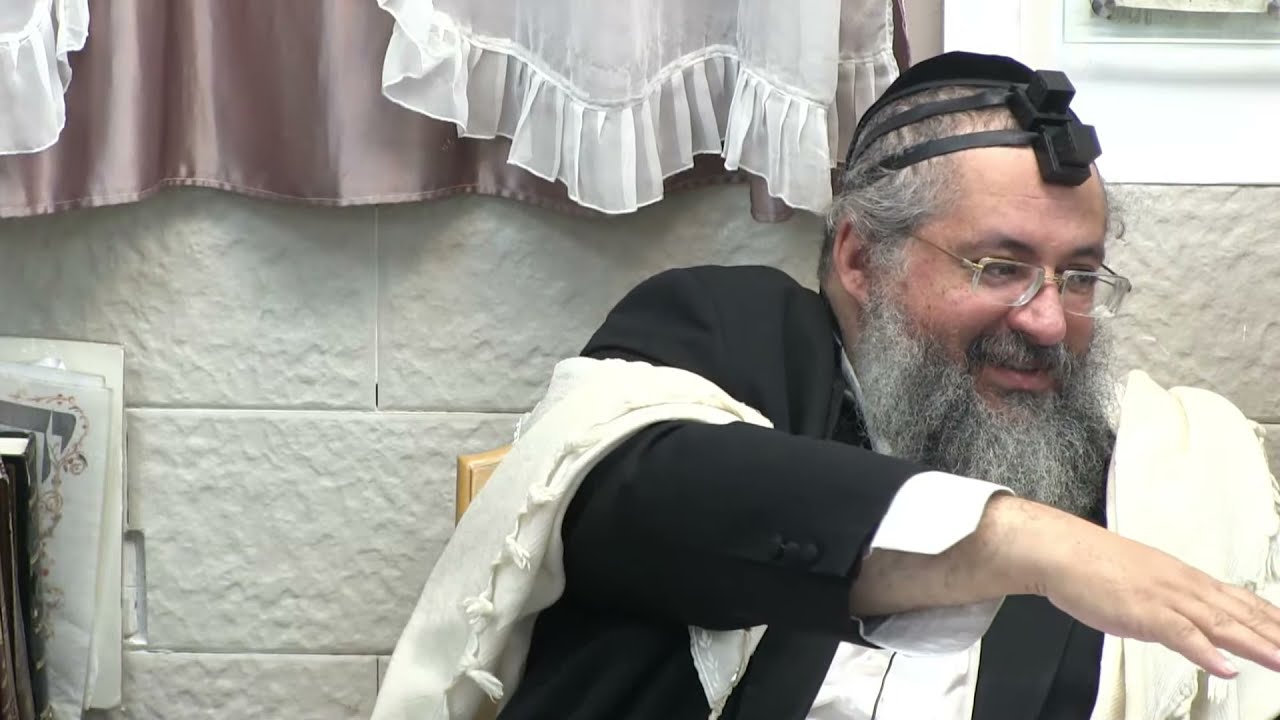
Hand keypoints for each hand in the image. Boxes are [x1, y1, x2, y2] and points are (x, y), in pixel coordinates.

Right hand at [1004, 498, 1279, 677]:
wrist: (1060, 550)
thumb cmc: (1092, 565)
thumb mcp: (1143, 582)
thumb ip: (1169, 604)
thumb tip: (1183, 624)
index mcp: (1185, 578)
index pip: (1241, 600)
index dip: (1271, 618)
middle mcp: (1184, 586)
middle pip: (1242, 613)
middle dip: (1275, 633)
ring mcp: (1166, 598)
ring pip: (1222, 623)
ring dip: (1257, 645)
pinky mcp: (1144, 611)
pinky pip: (1181, 634)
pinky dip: (1206, 652)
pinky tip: (1226, 668)